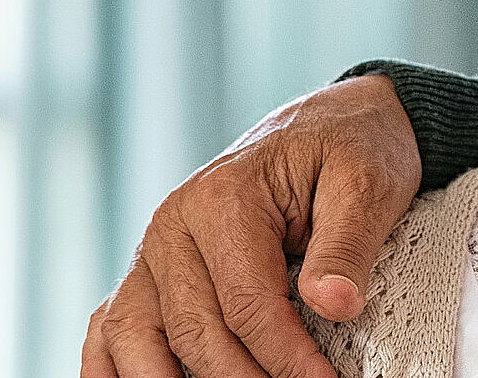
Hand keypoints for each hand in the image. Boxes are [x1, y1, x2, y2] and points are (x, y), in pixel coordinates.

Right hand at [80, 74, 423, 377]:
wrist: (335, 124)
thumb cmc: (352, 149)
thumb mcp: (367, 183)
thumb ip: (347, 245)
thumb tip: (333, 304)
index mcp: (223, 198)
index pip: (247, 306)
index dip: (286, 359)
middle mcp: (173, 224)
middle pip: (194, 332)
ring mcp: (153, 250)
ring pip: (138, 338)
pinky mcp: (149, 270)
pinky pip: (111, 327)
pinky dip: (114, 369)